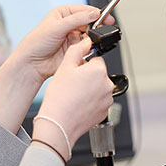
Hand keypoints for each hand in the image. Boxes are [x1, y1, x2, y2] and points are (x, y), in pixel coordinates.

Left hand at [11, 5, 114, 84]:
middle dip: (95, 26)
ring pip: (90, 35)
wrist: (32, 64)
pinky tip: (86, 49)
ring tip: (89, 41)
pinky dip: (89, 48)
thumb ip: (77, 19)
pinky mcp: (75, 50)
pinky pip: (87, 47)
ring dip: (92, 38)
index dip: (95, 13)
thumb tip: (94, 13)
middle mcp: (69, 25)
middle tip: (100, 30)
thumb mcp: (57, 26)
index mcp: (63, 14)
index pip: (84, 10)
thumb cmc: (36, 43)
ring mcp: (72, 37)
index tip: (105, 17)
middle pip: (90, 22)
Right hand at [32, 38, 114, 161]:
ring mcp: (107, 100)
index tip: (73, 72)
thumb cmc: (60, 98)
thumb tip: (86, 41)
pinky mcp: (104, 112)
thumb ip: (78, 50)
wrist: (59, 124)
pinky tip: (78, 104)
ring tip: (73, 96)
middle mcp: (107, 85)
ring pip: (98, 88)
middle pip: (97, 74)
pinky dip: (90, 102)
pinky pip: (98, 101)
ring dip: (89, 89)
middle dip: (86, 77)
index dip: (82, 65)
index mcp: (99, 70)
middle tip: (71, 85)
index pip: (95, 59)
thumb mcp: (65, 67)